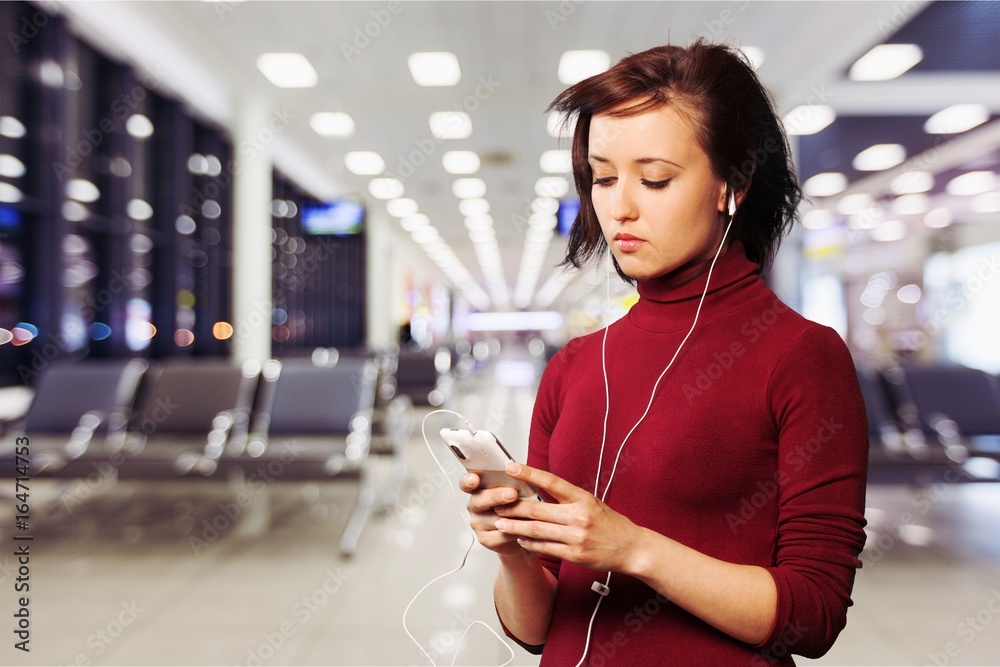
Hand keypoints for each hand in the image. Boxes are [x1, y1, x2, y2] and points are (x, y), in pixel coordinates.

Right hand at [459, 472, 525, 557]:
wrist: (521, 530)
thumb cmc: (516, 505)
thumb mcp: (514, 490)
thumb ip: (511, 483)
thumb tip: (519, 476)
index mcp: (478, 489)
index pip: (466, 483)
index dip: (468, 480)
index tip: (475, 479)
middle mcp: (475, 506)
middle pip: (479, 500)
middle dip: (496, 496)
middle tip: (512, 494)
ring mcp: (478, 523)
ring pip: (492, 519)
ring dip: (510, 516)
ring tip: (526, 513)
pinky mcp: (485, 539)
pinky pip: (500, 535)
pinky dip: (514, 531)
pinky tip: (524, 527)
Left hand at [493, 462, 645, 572]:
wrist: (632, 548)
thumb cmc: (610, 523)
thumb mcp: (592, 503)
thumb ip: (568, 498)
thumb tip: (539, 489)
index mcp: (583, 499)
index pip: (552, 481)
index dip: (529, 473)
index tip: (511, 467)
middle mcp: (578, 516)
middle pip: (537, 510)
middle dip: (513, 507)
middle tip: (495, 504)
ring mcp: (576, 537)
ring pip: (537, 530)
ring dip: (515, 528)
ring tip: (500, 524)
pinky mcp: (574, 555)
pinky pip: (545, 548)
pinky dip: (530, 544)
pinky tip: (519, 540)